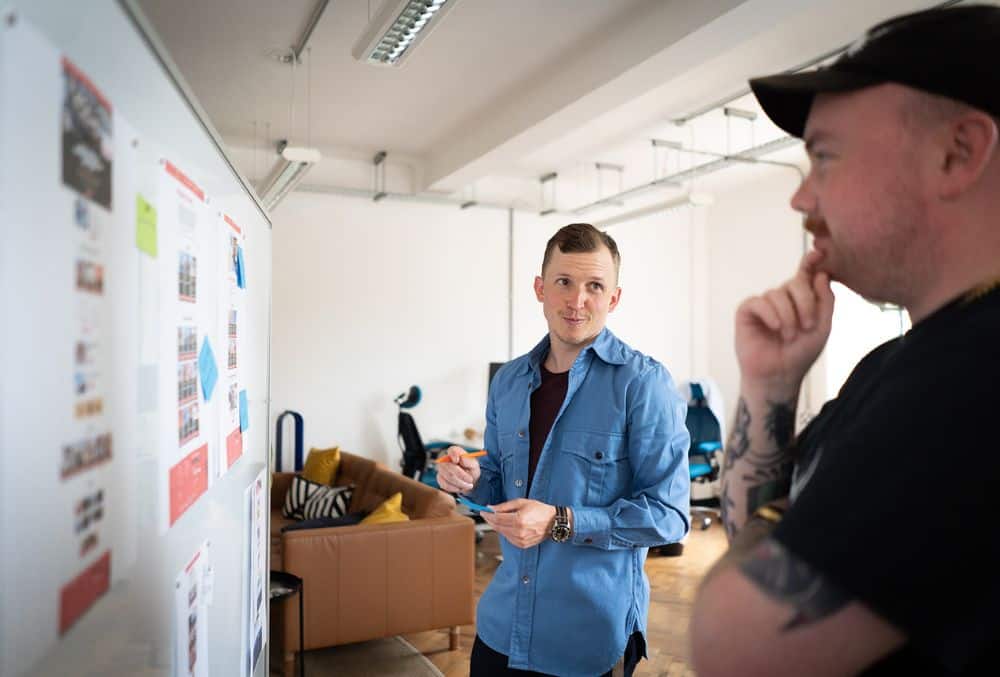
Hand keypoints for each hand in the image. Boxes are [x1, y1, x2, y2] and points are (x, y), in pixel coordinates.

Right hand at [435, 445, 480, 493]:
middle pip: (449, 466)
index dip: (453, 455)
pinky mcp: (440, 479)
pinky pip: (445, 484)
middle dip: (461, 475)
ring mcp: (441, 469)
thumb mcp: (474, 465)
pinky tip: (460, 487)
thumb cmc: (471, 470)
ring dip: (460, 483)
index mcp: (455, 452)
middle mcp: (446, 459)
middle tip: (470, 480)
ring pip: (448, 476)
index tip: (457, 460)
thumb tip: (462, 458)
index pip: (452, 450)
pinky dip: (454, 488)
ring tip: (468, 485)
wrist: (469, 481)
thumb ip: (469, 461)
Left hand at [481, 499, 555, 548]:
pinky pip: (508, 538)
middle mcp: (519, 532)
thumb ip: (504, 506)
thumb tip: (491, 508)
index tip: (483, 511)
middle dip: (490, 520)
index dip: (488, 514)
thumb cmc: (539, 510)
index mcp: (519, 520)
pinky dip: (505, 531)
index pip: (497, 518)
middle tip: (486, 514)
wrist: (553, 522)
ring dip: (497, 526)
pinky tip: (507, 525)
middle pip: (497, 526)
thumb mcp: (521, 502)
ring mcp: (520, 540)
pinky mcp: (522, 544)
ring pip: (501, 533)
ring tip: (498, 518)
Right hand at [734, 250, 834, 395]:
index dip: (810, 263)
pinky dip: (771, 314)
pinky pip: (760, 302)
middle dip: (805, 302)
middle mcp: (782, 298)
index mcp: (801, 300)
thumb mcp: (822, 327)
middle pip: (795, 282)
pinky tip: (775, 328)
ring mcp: (764, 304)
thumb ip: (825, 300)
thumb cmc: (800, 354)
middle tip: (808, 325)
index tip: (818, 253)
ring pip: (778, 294)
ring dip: (788, 315)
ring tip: (789, 335)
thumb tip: (821, 274)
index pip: (805, 276)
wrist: (779, 375)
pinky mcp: (747, 311)